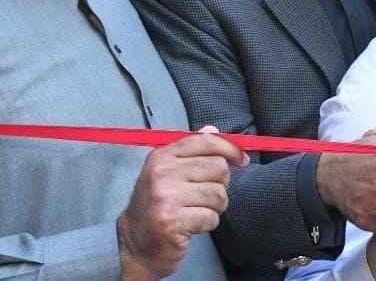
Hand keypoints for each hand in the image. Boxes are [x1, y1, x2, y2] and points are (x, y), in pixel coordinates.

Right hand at [117, 127, 248, 280]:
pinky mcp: (171, 221)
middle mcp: (161, 173)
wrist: (134, 245)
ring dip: (215, 207)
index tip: (242, 160)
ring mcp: (164, 197)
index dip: (230, 149)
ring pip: (218, 194)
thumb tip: (213, 130)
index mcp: (161, 156)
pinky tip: (193, 225)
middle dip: (221, 184)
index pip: (206, 141)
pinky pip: (211, 217)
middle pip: (218, 167)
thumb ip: (191, 150)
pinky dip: (208, 223)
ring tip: (197, 211)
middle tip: (206, 196)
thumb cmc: (157, 206)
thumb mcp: (168, 173)